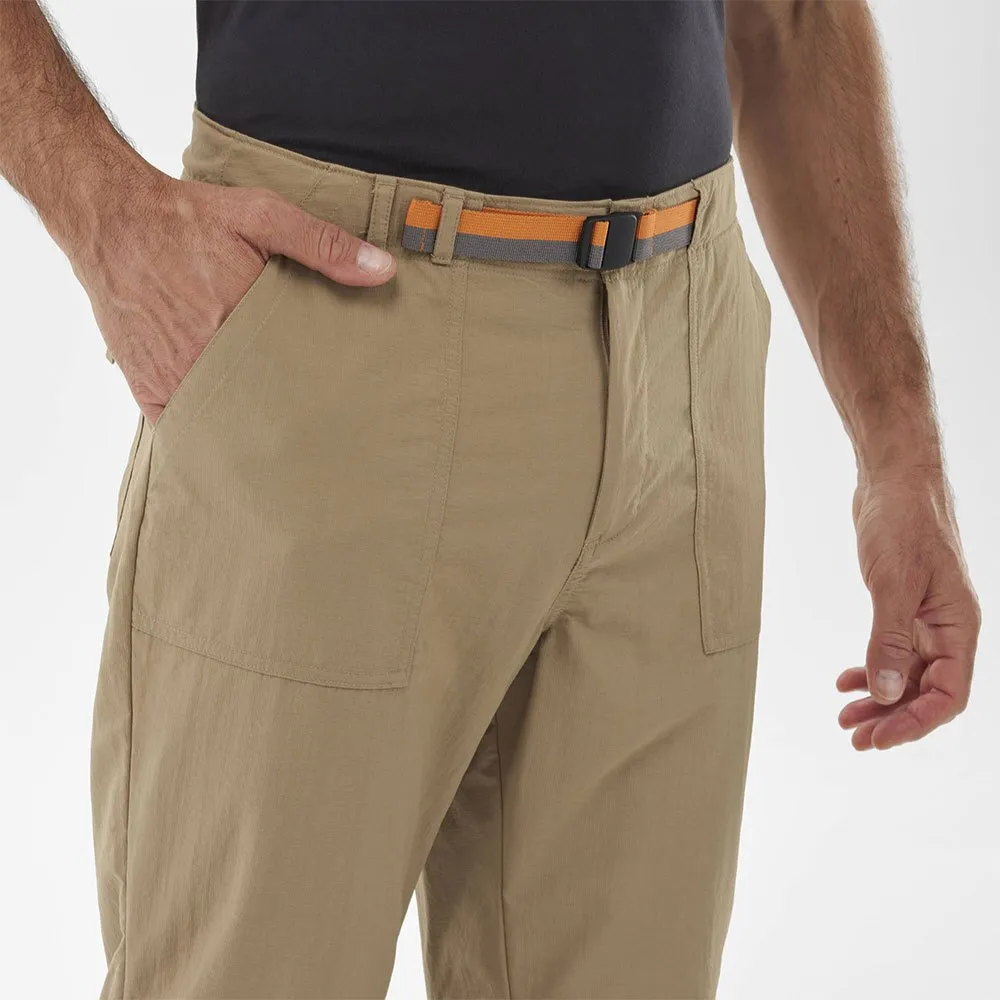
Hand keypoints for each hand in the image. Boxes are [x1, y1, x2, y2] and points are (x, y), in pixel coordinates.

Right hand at [73, 168, 396, 422]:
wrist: (110, 218)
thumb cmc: (188, 218)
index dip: (320, 391)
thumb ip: (323, 244)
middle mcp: (207, 357)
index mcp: (242, 321)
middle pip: (264, 406)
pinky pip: (185, 429)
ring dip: (251, 429)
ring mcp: (175, 378)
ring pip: (226, 423)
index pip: (298, 376)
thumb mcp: (262, 216)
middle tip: (321, 431)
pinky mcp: (148, 388)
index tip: (343, 401)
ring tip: (283, 443)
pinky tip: (232, 436)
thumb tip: (382, 269)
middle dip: (291, 416)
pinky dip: (206, 433)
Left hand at [837, 471, 979, 749]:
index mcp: (958, 627)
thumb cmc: (904, 523)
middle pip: (926, 691)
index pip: (948, 695)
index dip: (915, 723)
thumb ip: (889, 639)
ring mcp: (927, 618)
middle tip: (854, 738)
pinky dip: (871, 668)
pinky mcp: (905, 606)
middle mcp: (948, 628)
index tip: (878, 739)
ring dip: (878, 698)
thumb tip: (888, 693)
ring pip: (907, 674)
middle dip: (892, 719)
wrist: (894, 481)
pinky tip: (845, 680)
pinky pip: (893, 651)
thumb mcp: (894, 583)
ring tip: (844, 717)